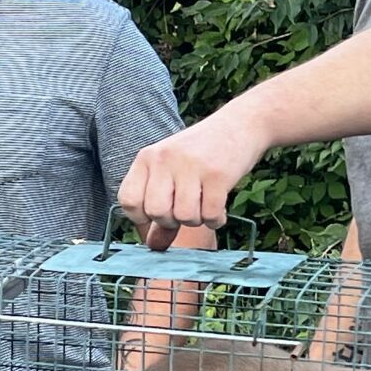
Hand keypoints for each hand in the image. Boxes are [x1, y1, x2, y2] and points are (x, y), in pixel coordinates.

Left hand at [118, 106, 272, 250]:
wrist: (241, 125)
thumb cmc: (202, 154)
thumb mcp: (173, 173)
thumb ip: (160, 207)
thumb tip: (153, 245)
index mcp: (147, 157)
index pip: (129, 200)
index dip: (142, 217)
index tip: (158, 215)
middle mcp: (165, 159)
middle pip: (156, 212)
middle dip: (171, 221)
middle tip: (185, 210)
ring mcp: (191, 165)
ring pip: (184, 216)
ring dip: (196, 220)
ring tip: (203, 205)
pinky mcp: (218, 174)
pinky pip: (210, 215)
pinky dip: (216, 219)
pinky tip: (219, 208)